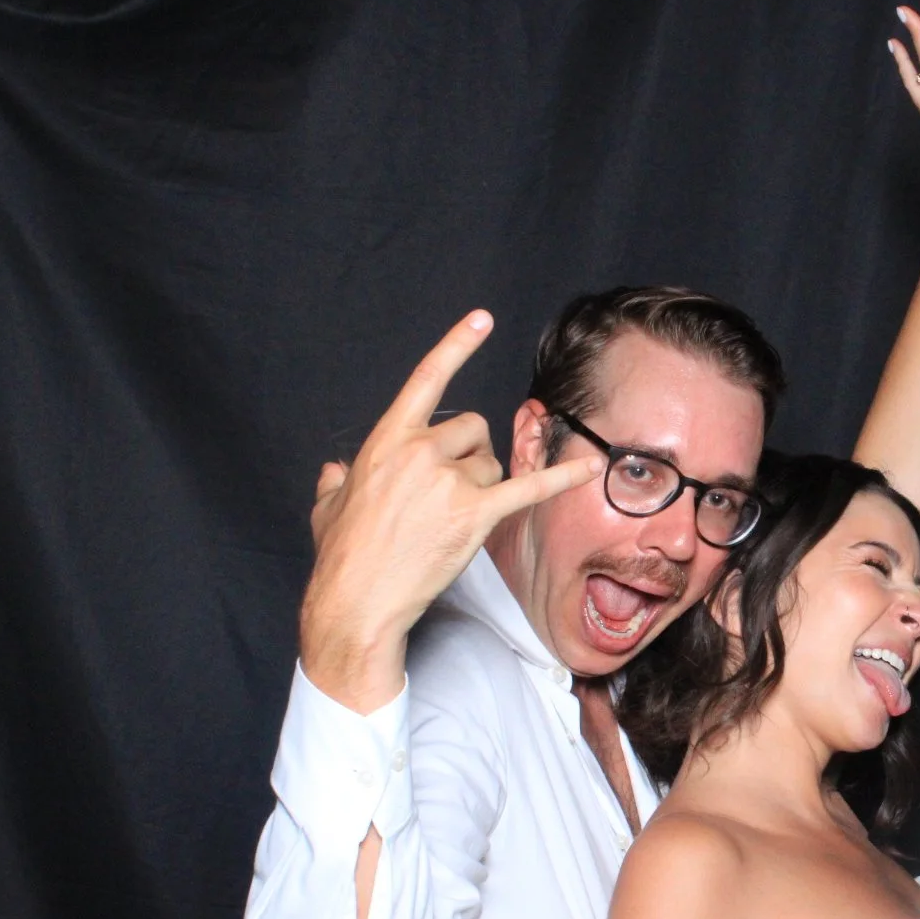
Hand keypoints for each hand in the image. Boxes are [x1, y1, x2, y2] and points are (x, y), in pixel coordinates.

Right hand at [299, 310, 595, 712]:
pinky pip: (527, 488)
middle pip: (471, 428)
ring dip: (484, 488)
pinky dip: (560, 479)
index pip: (426, 380)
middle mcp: (419, 451)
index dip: (456, 346)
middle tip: (447, 496)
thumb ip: (335, 481)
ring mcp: (448, 481)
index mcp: (385, 441)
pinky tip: (591, 468)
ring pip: (492, 464)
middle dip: (469, 456)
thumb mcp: (328, 507)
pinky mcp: (474, 514)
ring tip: (451, 521)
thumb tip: (335, 473)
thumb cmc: (342, 556)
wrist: (356, 598)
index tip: (483, 319)